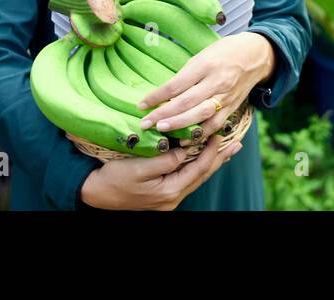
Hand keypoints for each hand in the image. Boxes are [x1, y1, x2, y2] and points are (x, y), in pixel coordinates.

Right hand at [79, 134, 243, 209]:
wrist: (96, 194)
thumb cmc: (114, 178)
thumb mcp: (138, 166)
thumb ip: (164, 159)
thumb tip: (183, 150)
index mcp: (169, 191)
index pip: (198, 169)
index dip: (211, 152)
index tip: (220, 135)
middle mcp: (172, 197)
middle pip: (201, 175)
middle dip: (219, 159)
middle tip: (236, 145)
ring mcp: (168, 198)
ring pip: (195, 177)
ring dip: (210, 162)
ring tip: (225, 151)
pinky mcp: (162, 194)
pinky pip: (186, 178)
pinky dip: (197, 166)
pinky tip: (201, 159)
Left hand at [134, 32, 273, 137]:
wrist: (256, 55)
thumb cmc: (224, 51)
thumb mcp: (203, 55)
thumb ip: (186, 74)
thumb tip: (164, 93)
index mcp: (205, 64)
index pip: (176, 84)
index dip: (157, 96)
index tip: (140, 105)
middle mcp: (216, 81)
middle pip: (186, 102)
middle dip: (164, 115)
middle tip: (145, 124)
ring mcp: (225, 96)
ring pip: (200, 115)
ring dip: (180, 125)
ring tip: (162, 131)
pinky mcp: (232, 107)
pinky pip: (215, 124)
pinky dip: (200, 133)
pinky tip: (186, 139)